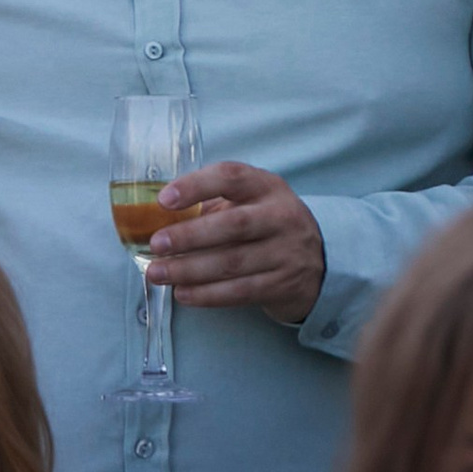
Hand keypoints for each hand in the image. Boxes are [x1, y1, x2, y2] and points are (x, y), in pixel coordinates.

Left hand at [145, 160, 325, 325]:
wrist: (320, 261)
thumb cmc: (265, 225)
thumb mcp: (250, 202)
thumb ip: (210, 204)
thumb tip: (152, 216)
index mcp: (266, 187)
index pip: (231, 177)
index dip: (196, 186)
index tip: (164, 199)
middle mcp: (281, 216)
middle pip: (233, 224)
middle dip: (189, 236)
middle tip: (155, 244)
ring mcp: (286, 252)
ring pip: (233, 263)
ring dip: (189, 270)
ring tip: (157, 273)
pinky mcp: (284, 284)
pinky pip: (241, 291)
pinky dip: (208, 294)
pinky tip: (182, 293)